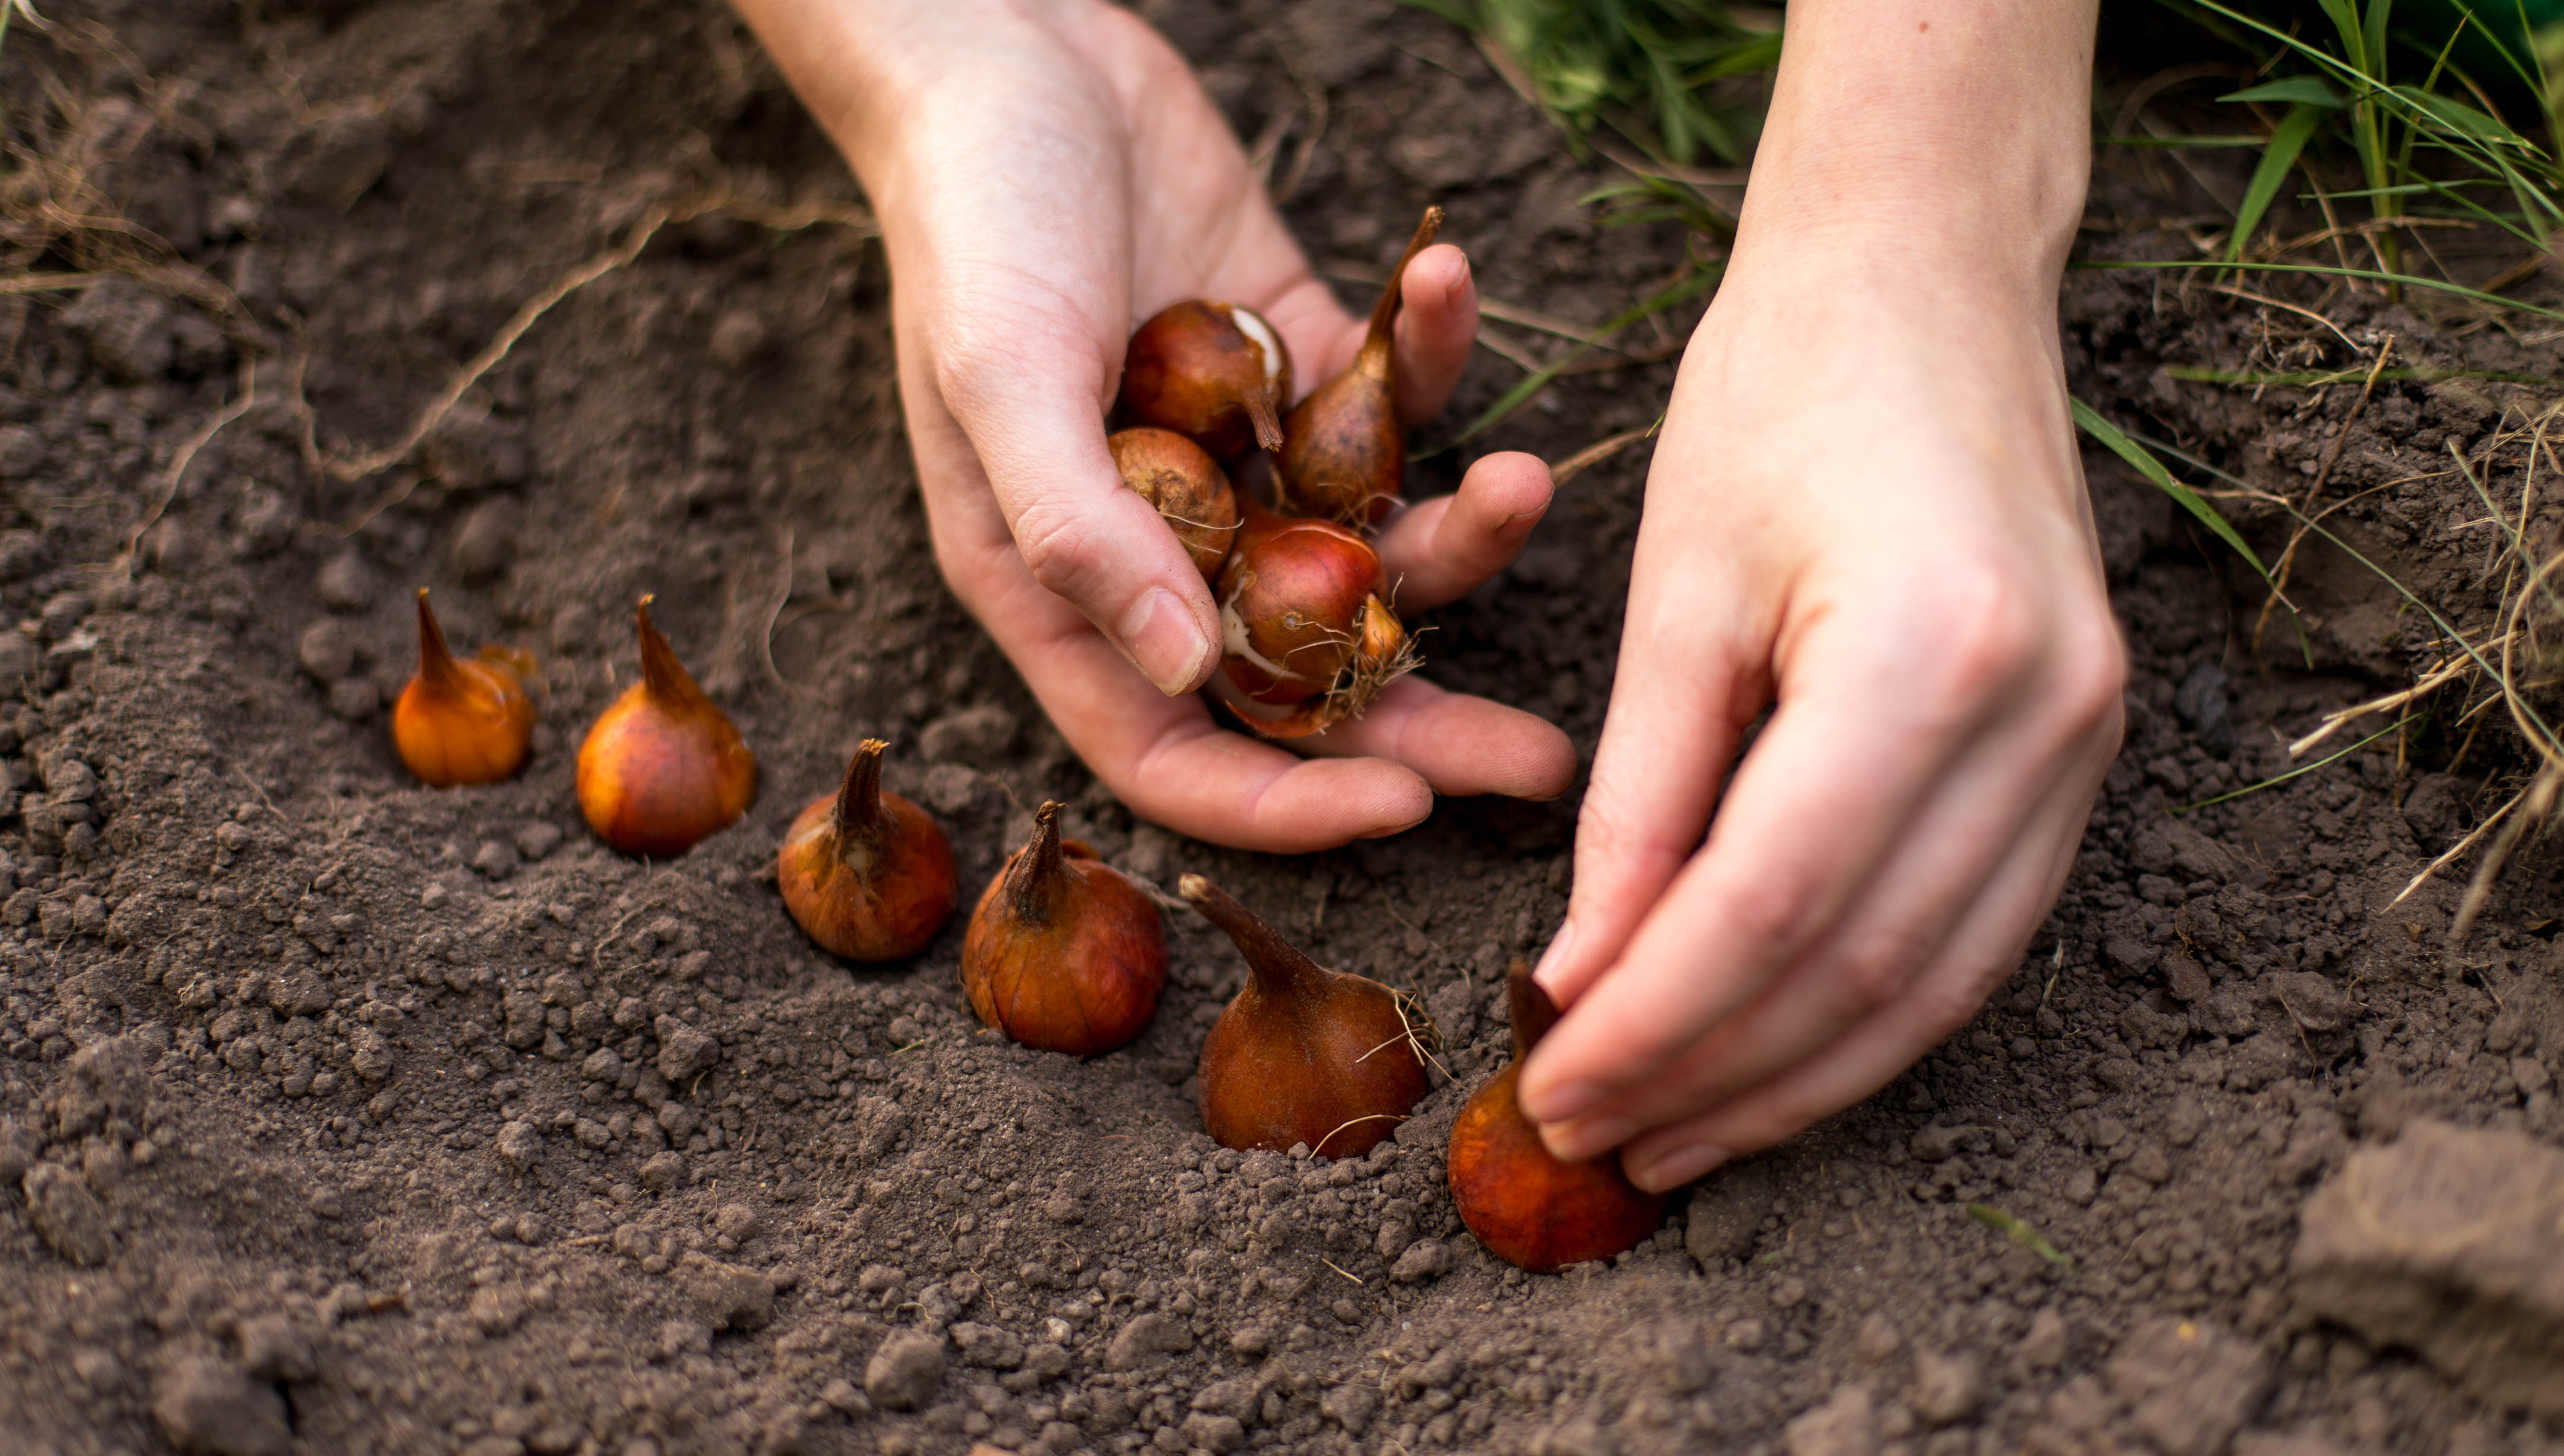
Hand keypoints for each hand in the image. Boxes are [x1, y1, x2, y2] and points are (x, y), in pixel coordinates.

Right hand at [731, 0, 1573, 850]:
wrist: (1012, 47)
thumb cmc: (973, 216)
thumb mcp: (998, 374)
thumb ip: (1078, 529)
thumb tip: (1176, 669)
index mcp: (1066, 583)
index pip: (1177, 746)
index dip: (1285, 799)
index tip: (1407, 807)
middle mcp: (1160, 542)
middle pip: (1302, 677)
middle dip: (1424, 722)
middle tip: (1545, 762)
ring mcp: (1240, 454)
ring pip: (1371, 548)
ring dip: (1462, 533)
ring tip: (1525, 482)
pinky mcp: (1297, 360)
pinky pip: (1388, 398)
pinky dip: (1426, 353)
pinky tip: (1441, 276)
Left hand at [1516, 0, 2118, 1190]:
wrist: (1924, 280)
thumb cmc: (1777, 396)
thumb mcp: (1677, 595)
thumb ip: (1639, 804)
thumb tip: (1583, 984)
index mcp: (1931, 654)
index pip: (1769, 908)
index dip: (1653, 1022)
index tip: (1551, 1087)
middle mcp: (2042, 717)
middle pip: (1859, 971)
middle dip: (1715, 1077)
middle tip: (1591, 1139)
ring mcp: (2086, 743)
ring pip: (1933, 983)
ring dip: (1795, 1078)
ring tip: (1671, 1137)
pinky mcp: (2084, 754)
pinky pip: (1976, 935)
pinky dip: (1867, 1014)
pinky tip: (1772, 1058)